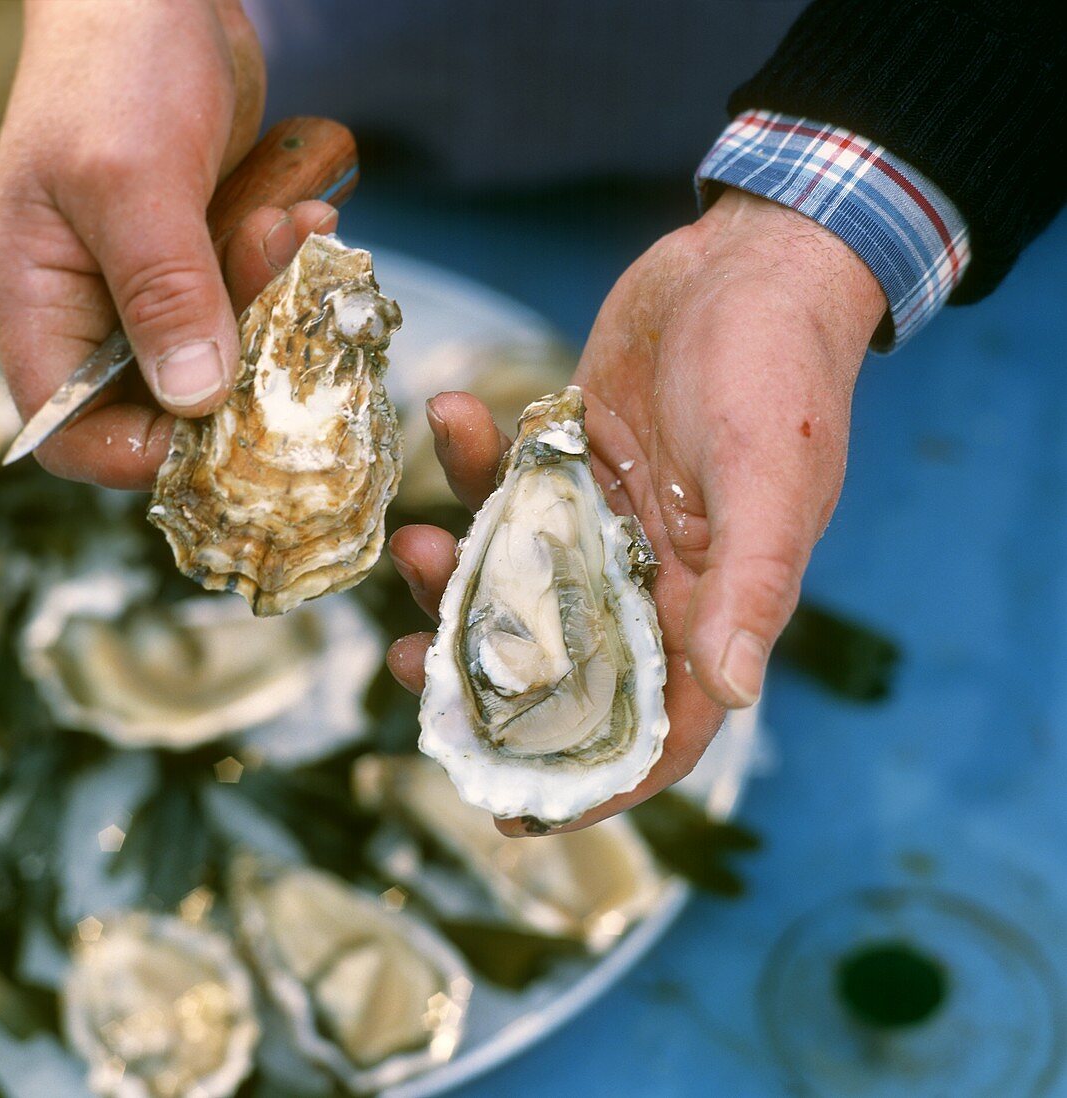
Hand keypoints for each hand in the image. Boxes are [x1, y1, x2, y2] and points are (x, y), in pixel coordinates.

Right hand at [0, 0, 333, 488]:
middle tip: (277, 280)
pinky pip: (257, 311)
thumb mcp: (131, 179)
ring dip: (273, 306)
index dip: (152, 453)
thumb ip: (163, 291)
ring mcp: (156, 297)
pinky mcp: (208, 273)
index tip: (231, 421)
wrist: (161, 0)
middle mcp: (96, 318)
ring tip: (295, 225)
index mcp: (40, 308)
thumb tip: (196, 396)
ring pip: (229, 359)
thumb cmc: (117, 69)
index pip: (81, 438)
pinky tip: (307, 218)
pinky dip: (286, 279)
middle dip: (239, 360)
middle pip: (172, 407)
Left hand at [386, 188, 885, 831]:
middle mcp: (651, 577)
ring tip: (414, 548)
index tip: (511, 812)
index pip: (656, 725)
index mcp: (710, 603)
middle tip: (412, 670)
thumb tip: (733, 695)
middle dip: (482, 681)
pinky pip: (502, 490)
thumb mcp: (770, 476)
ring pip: (513, 581)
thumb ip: (751, 585)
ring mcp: (602, 521)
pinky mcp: (568, 463)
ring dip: (455, 578)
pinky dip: (468, 467)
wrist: (752, 259)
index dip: (593, 781)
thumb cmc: (781, 365)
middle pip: (559, 665)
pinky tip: (450, 415)